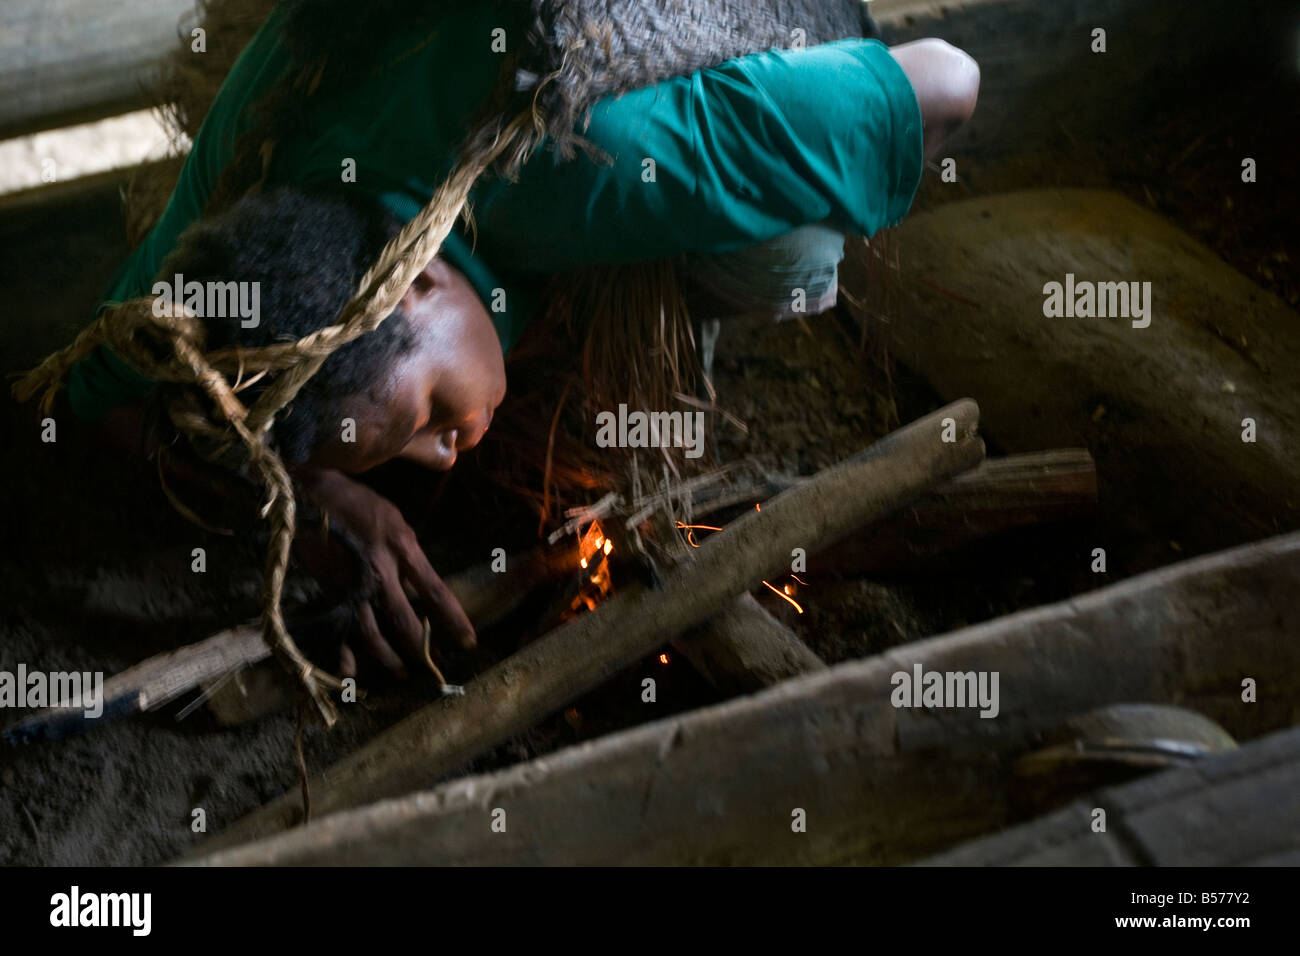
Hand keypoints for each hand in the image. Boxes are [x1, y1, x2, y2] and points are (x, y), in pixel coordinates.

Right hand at [293, 467, 474, 678]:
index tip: (468, 641)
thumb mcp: (397, 523)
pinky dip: (344, 653)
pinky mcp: (329, 590)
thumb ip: (410, 557)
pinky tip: (353, 672)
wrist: (312, 495)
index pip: (435, 591)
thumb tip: (421, 589)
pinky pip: (339, 627)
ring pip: (372, 632)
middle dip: (421, 648)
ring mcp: (351, 583)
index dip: (453, 620)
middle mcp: (379, 570)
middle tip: (434, 665)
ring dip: (388, 658)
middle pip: (404, 620)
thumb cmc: (361, 506)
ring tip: (400, 673)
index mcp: (402, 548)